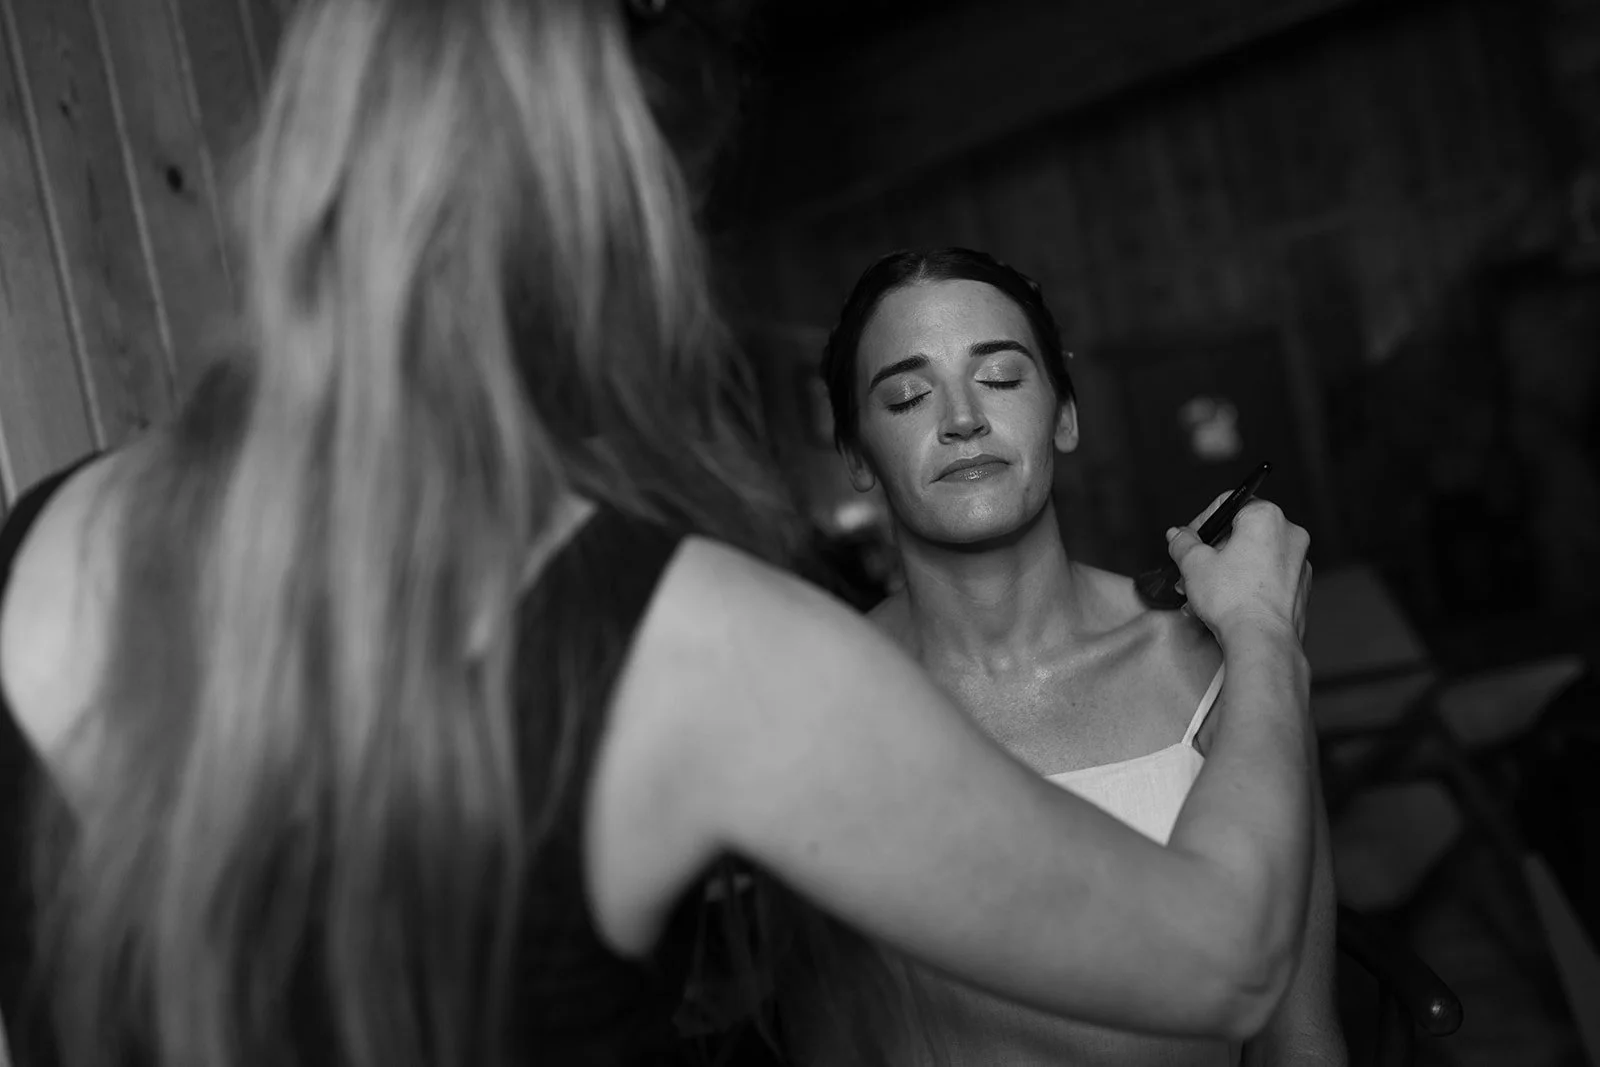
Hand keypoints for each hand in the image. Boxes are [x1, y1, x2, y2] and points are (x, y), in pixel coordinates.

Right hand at [1166, 493, 1311, 639]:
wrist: (1262, 641)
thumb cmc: (1232, 599)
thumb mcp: (1193, 564)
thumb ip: (1183, 543)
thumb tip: (1178, 535)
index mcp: (1267, 517)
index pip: (1227, 505)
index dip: (1201, 523)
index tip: (1187, 543)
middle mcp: (1290, 534)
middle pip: (1241, 533)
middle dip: (1213, 553)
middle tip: (1192, 572)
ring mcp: (1300, 563)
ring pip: (1254, 557)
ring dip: (1227, 571)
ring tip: (1203, 594)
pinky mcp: (1301, 589)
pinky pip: (1268, 577)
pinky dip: (1248, 584)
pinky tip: (1227, 604)